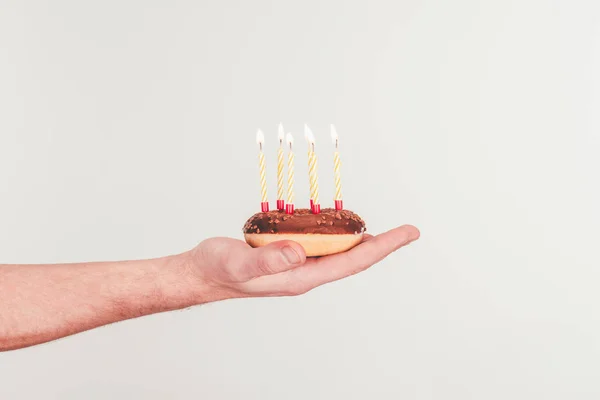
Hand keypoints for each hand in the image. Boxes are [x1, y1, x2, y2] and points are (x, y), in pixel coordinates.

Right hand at [186, 225, 419, 300]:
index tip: (407, 233)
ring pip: (338, 252)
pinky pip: (319, 243)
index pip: (352, 261)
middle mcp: (305, 272)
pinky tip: (338, 224)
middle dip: (381, 245)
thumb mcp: (240, 263)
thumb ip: (268, 260)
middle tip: (407, 231)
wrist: (201, 273)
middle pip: (353, 258)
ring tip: (383, 231)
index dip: (383, 247)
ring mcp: (296, 264)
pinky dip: (335, 232)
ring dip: (361, 239)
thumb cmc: (218, 269)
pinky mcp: (287, 255)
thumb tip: (299, 251)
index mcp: (301, 277)